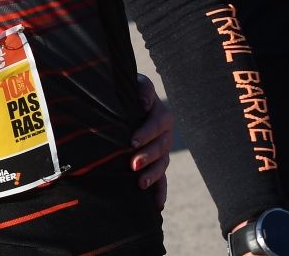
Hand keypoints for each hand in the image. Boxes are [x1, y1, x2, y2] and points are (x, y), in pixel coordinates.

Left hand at [129, 73, 172, 209]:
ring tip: (141, 184)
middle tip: (133, 164)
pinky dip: (160, 191)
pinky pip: (162, 179)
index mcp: (159, 113)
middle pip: (160, 146)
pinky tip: (157, 205)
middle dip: (147, 156)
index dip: (146, 132)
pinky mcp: (156, 162)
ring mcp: (161, 148)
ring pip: (162, 163)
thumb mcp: (132, 84)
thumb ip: (140, 89)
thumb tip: (144, 103)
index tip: (132, 141)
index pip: (156, 123)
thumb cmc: (125, 91)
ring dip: (153, 175)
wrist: (124, 101)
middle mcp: (164, 132)